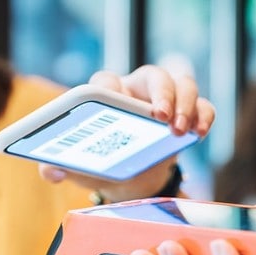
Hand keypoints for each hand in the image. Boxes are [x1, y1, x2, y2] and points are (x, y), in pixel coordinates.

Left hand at [38, 65, 215, 201]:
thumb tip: (50, 171)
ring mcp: (168, 100)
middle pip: (154, 75)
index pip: (107, 79)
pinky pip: (204, 106)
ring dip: (185, 104)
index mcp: (107, 95)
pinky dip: (204, 115)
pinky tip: (200, 132)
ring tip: (180, 131)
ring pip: (184, 83)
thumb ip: (56, 166)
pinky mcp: (189, 114)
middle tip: (160, 117)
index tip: (114, 98)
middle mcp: (138, 90)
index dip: (111, 87)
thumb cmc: (101, 163)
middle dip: (160, 92)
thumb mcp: (78, 167)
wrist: (131, 180)